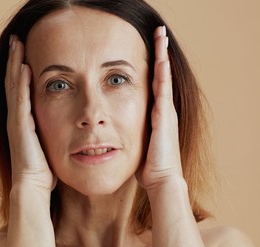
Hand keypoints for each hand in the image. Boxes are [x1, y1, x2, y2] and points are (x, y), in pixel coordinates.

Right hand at [5, 35, 55, 193]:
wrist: (33, 186)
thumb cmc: (43, 168)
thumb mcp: (48, 143)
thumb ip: (50, 130)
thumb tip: (65, 124)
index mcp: (23, 119)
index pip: (19, 88)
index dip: (19, 68)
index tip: (23, 50)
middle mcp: (16, 116)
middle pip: (13, 81)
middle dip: (14, 58)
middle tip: (16, 38)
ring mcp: (16, 120)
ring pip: (14, 85)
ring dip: (15, 63)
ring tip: (16, 43)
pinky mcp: (21, 126)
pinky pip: (21, 100)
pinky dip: (21, 83)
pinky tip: (23, 67)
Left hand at [137, 26, 183, 190]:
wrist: (161, 179)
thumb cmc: (148, 166)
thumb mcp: (136, 145)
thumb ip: (130, 135)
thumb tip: (116, 137)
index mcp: (156, 115)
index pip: (154, 85)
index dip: (153, 68)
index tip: (149, 52)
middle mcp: (163, 109)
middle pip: (161, 75)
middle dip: (160, 54)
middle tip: (158, 33)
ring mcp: (165, 111)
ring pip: (164, 77)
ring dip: (162, 56)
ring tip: (161, 36)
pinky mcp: (164, 116)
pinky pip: (163, 89)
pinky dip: (163, 72)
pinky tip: (161, 57)